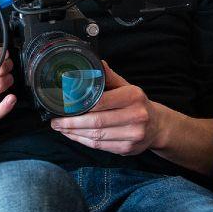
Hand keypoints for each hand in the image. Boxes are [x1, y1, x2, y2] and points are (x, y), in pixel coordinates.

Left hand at [50, 61, 165, 155]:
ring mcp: (133, 134)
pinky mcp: (128, 149)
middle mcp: (136, 116)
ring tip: (61, 128)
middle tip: (56, 122)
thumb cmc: (136, 104)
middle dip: (72, 123)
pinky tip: (74, 136)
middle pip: (97, 122)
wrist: (157, 126)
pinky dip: (83, 141)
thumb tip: (96, 62)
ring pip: (97, 136)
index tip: (64, 107)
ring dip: (75, 133)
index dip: (80, 106)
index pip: (101, 101)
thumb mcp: (126, 86)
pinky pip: (100, 146)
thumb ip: (109, 77)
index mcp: (134, 96)